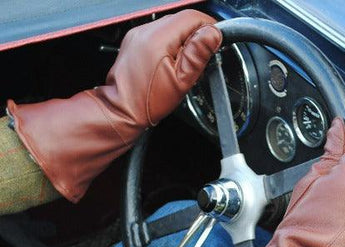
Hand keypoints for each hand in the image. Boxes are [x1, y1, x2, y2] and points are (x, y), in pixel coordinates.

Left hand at [7, 10, 221, 201]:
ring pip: (172, 29)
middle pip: (183, 20)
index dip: (209, 29)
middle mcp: (146, 33)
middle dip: (197, 37)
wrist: (114, 117)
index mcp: (157, 38)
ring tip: (188, 67)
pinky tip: (172, 68)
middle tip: (204, 59)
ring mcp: (138, 40)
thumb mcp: (177, 84)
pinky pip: (161, 39)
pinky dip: (172, 49)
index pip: (194, 17)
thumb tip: (212, 34)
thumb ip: (196, 55)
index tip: (215, 43)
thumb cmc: (140, 107)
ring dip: (184, 43)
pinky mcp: (135, 48)